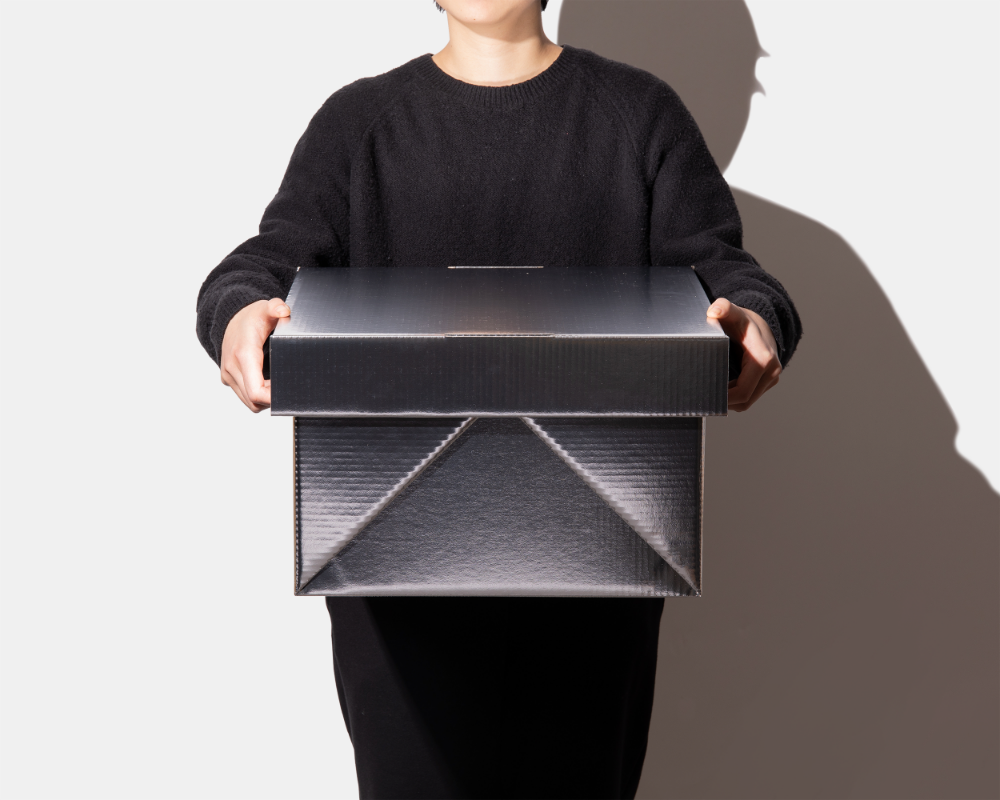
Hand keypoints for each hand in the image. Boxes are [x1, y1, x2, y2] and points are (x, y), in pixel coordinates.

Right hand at [220, 297, 289, 411]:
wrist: (230, 318)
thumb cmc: (251, 317)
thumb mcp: (265, 308)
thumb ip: (276, 307)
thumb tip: (284, 311)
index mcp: (244, 354)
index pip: (256, 392)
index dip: (273, 398)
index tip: (288, 391)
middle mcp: (232, 367)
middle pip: (254, 401)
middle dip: (273, 399)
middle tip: (289, 387)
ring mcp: (227, 375)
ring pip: (249, 402)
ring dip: (265, 399)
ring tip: (279, 384)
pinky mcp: (227, 379)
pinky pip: (244, 397)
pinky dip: (257, 396)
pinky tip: (268, 384)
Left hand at [707, 298, 780, 411]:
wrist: (761, 324)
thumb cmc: (743, 321)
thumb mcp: (733, 313)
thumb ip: (723, 308)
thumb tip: (713, 311)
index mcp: (763, 358)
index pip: (742, 391)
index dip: (724, 398)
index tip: (704, 395)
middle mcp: (772, 371)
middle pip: (745, 400)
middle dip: (724, 402)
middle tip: (702, 398)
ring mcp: (772, 378)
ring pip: (747, 402)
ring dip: (729, 402)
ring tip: (709, 394)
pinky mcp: (768, 382)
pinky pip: (750, 397)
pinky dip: (735, 398)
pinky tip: (721, 391)